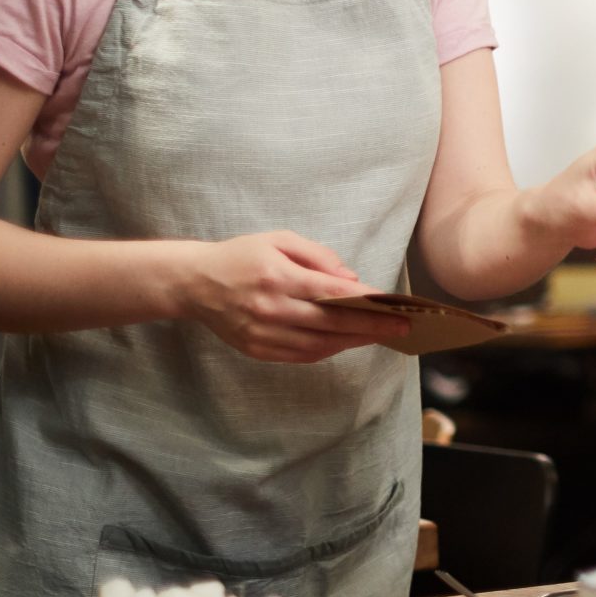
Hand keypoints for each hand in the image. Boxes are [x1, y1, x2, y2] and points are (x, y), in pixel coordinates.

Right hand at [173, 231, 411, 363]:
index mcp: (277, 276)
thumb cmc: (241, 256)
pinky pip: (301, 355)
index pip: (332, 294)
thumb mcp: (279, 240)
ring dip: (352, 342)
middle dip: (371, 327)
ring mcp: (262, 333)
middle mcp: (269, 308)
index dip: (367, 304)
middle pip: (330, 324)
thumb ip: (318, 255)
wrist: (194, 283)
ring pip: (318, 345)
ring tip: (378, 335)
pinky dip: (327, 350)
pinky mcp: (256, 349)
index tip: (396, 308)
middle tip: (401, 328)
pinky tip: (346, 341)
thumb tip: (351, 280)